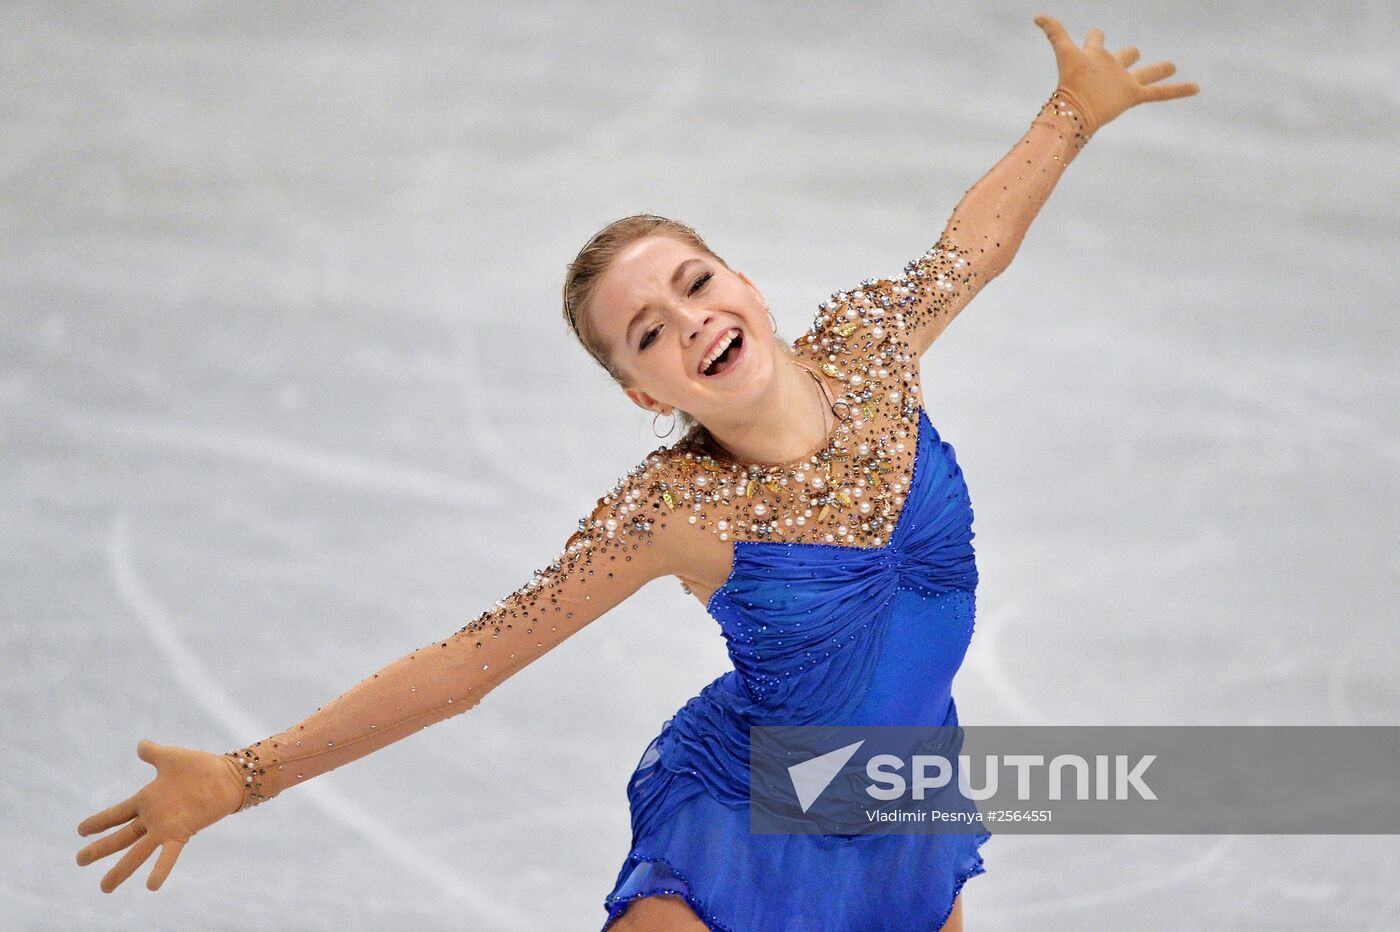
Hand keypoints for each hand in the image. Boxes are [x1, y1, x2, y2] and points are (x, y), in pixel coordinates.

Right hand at [76, 740, 244, 891]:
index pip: (117, 814)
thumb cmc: (200, 767)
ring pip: (137, 852)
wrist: (229, 776)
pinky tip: (151, 886)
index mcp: (147, 800)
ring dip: (121, 870)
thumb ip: (153, 753)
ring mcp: (165, 827)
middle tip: (79, 861)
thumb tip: (140, 744)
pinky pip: (168, 855)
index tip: (80, 831)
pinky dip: (160, 870)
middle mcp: (153, 817)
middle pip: (120, 837)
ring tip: (104, 888)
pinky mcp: (182, 833)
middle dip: (100, 849)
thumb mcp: (170, 757)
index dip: (99, 822)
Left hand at [1033, 14, 1199, 133]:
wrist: (1077, 109)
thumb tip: (1036, 16)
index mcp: (1095, 55)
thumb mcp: (1064, 51)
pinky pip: (1160, 93)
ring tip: (1171, 65)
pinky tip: (1197, 88)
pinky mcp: (1133, 96)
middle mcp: (1111, 68)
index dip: (1096, 37)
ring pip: (1146, 73)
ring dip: (1159, 69)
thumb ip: (1054, 32)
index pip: (1096, 39)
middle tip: (1133, 53)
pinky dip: (1178, 91)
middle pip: (1125, 55)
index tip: (1096, 35)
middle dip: (1128, 54)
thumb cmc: (1070, 80)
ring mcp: (1123, 82)